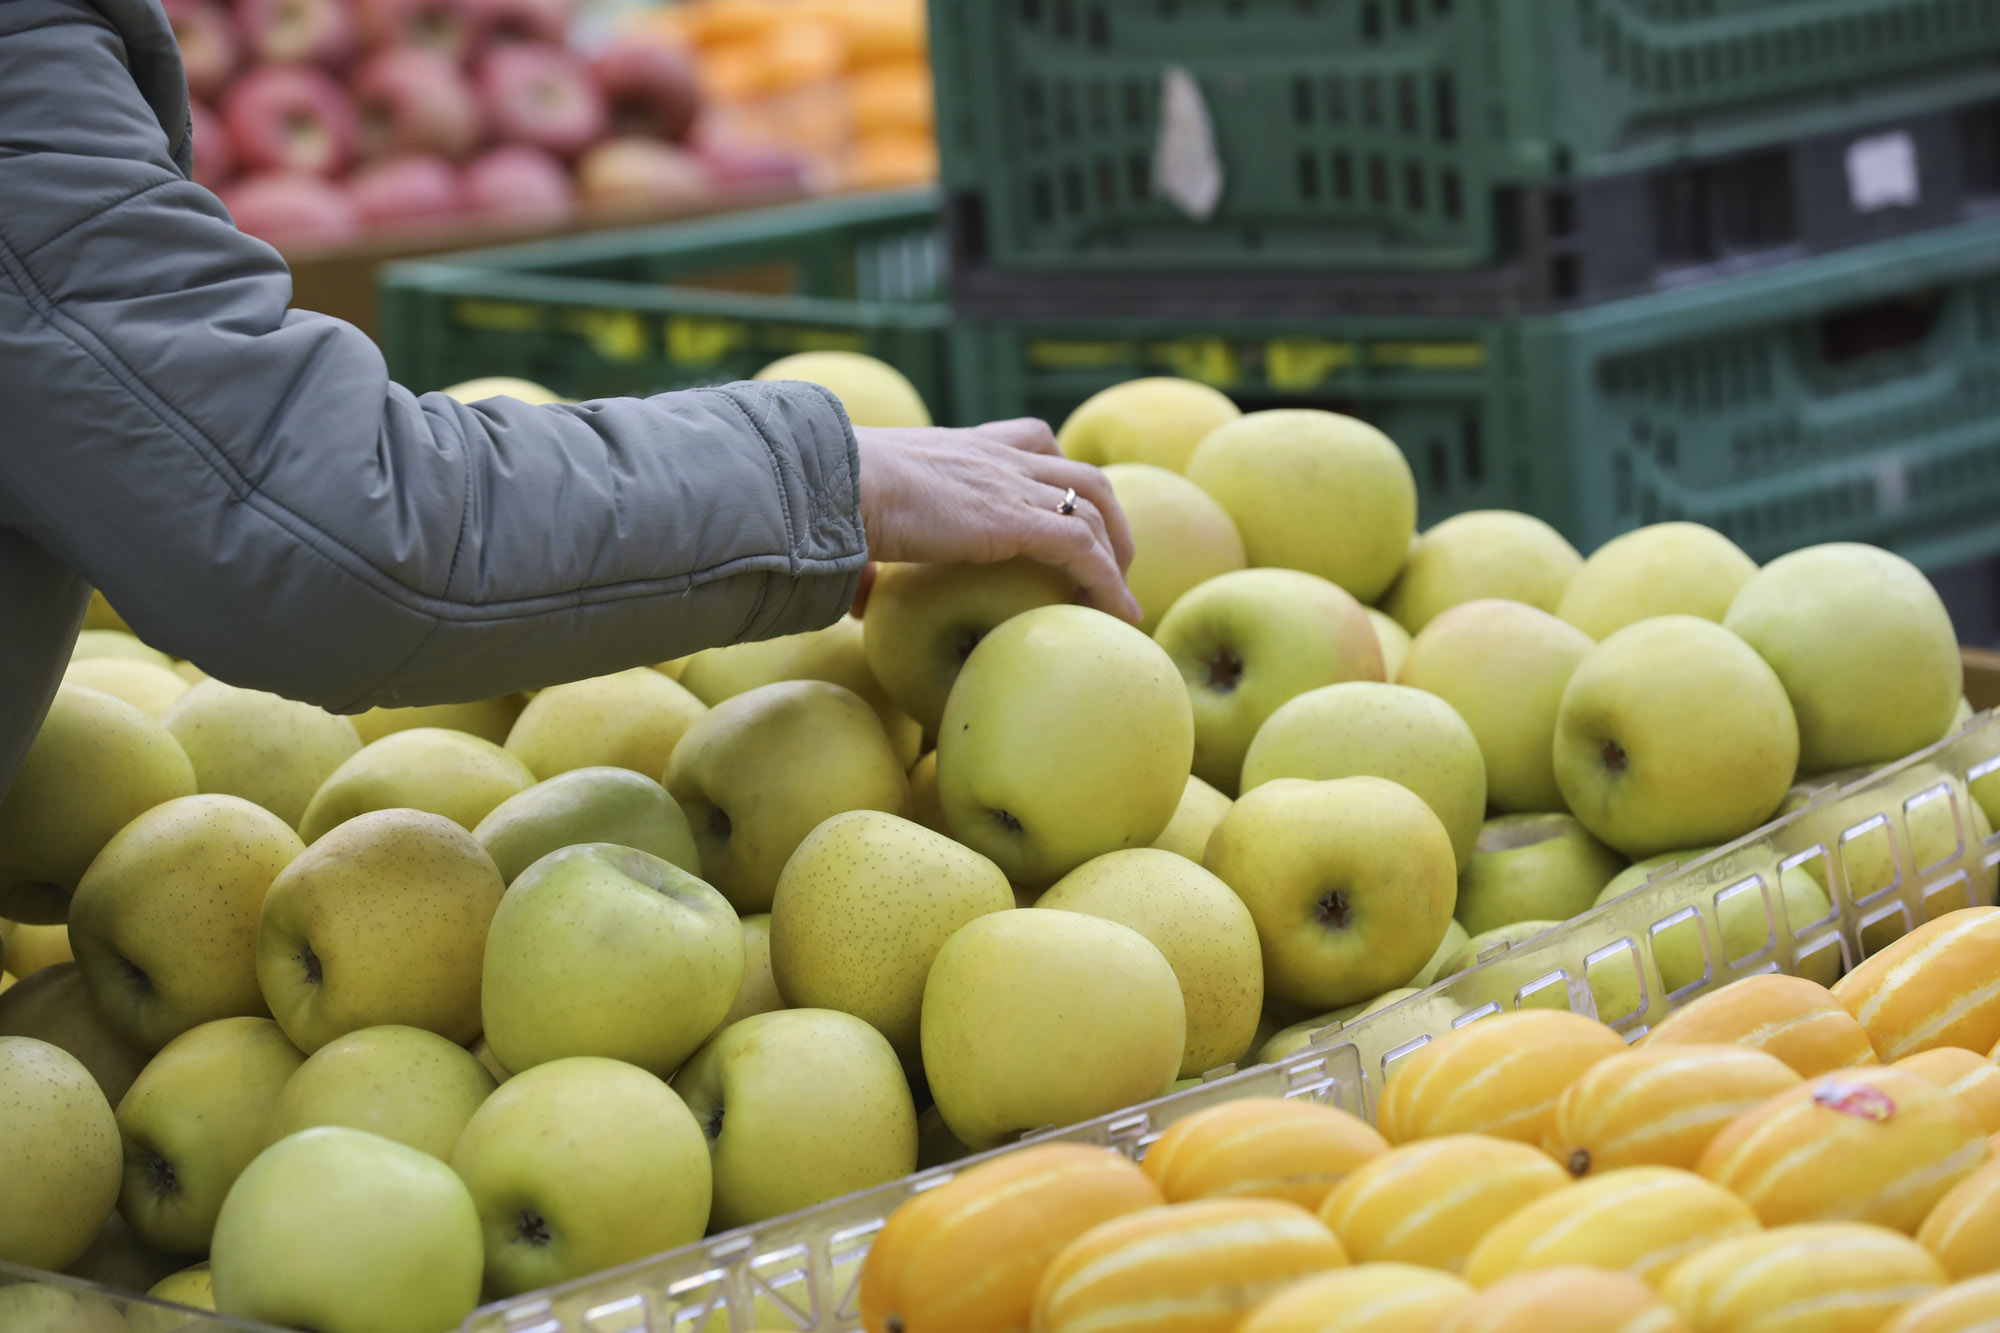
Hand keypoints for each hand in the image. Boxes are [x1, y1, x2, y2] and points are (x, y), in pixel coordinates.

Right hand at [854, 419, 1141, 622]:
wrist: (835, 483)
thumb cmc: (834, 503)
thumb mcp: (860, 523)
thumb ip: (870, 562)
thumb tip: (859, 603)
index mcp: (962, 449)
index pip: (1030, 440)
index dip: (1058, 472)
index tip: (1066, 511)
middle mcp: (995, 457)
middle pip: (1079, 471)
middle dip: (1108, 514)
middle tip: (1111, 562)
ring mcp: (1009, 483)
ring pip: (1094, 504)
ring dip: (1117, 548)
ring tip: (1122, 595)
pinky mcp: (1015, 519)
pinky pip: (1082, 548)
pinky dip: (1107, 580)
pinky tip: (1118, 612)